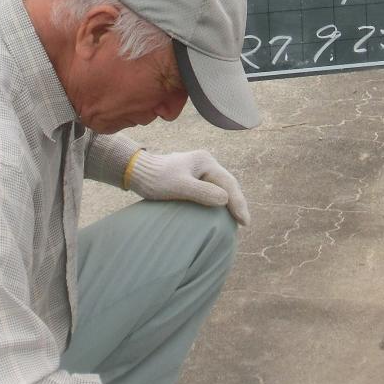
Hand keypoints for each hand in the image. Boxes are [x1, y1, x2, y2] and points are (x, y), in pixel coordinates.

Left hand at [127, 149, 249, 223]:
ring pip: (220, 187)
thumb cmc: (157, 180)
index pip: (228, 183)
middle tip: (245, 222)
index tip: (245, 221)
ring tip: (237, 219)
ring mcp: (199, 169)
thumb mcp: (179, 187)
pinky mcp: (192, 177)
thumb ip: (202, 192)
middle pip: (227, 184)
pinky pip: (211, 190)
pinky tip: (220, 212)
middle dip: (237, 202)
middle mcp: (206, 163)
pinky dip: (218, 201)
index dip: (238, 202)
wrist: (138, 172)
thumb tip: (225, 200)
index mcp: (206, 161)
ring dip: (229, 202)